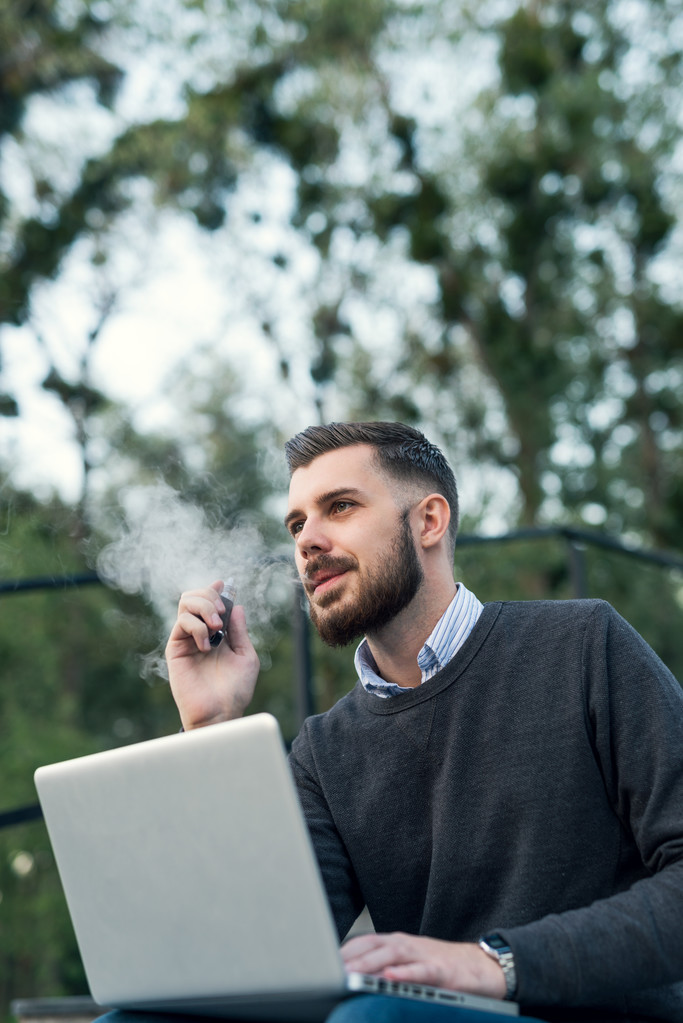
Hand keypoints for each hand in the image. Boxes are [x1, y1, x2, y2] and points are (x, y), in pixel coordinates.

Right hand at [165, 579, 259, 729]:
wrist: (220, 713)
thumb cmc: (235, 690)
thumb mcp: (246, 656)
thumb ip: (239, 631)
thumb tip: (237, 606)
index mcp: (218, 634)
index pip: (211, 602)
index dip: (216, 589)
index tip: (225, 584)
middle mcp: (200, 633)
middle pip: (195, 596)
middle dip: (210, 596)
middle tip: (222, 614)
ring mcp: (186, 639)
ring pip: (185, 603)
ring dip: (204, 607)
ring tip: (217, 627)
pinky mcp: (175, 648)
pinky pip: (182, 622)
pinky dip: (198, 627)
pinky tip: (207, 646)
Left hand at [341, 932, 505, 999]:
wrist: (482, 966)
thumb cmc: (443, 965)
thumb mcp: (411, 962)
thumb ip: (386, 966)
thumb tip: (357, 977)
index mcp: (398, 943)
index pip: (365, 942)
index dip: (344, 951)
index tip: (323, 962)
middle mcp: (408, 945)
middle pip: (374, 946)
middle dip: (351, 958)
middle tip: (331, 971)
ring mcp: (424, 955)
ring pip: (393, 955)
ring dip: (371, 964)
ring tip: (352, 974)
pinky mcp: (442, 970)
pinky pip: (421, 971)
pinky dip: (405, 973)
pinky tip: (391, 977)